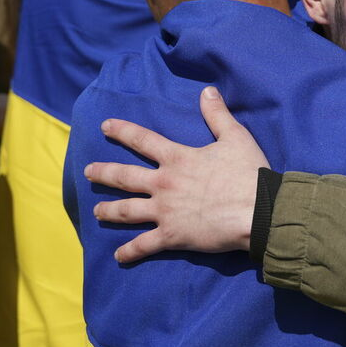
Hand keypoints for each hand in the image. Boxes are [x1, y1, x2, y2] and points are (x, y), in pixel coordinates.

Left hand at [86, 86, 269, 261]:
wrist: (258, 211)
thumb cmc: (248, 173)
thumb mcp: (235, 137)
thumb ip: (217, 114)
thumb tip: (207, 91)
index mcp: (177, 158)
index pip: (143, 140)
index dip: (122, 131)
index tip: (105, 126)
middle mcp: (164, 183)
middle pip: (124, 176)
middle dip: (103, 173)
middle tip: (87, 172)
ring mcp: (164, 211)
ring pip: (127, 210)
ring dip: (108, 210)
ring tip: (96, 211)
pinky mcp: (172, 236)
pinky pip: (144, 245)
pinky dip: (130, 251)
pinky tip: (118, 256)